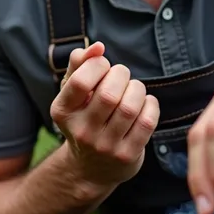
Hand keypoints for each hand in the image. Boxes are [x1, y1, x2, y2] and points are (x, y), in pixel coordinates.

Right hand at [51, 41, 159, 186]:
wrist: (91, 167)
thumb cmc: (84, 116)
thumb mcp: (73, 91)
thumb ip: (80, 63)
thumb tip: (98, 47)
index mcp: (62, 112)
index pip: (80, 82)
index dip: (98, 65)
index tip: (103, 66)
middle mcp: (81, 132)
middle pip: (109, 94)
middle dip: (122, 75)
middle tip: (122, 75)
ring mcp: (105, 147)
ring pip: (130, 107)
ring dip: (137, 89)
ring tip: (133, 89)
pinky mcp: (127, 155)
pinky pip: (147, 121)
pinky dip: (151, 105)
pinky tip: (145, 103)